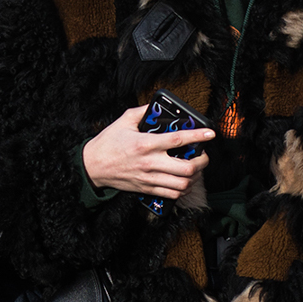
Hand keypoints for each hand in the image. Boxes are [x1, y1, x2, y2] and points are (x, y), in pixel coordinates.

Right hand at [81, 105, 214, 198]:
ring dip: (194, 177)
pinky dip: (182, 189)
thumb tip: (155, 107)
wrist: (92, 167)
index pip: (178, 140)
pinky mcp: (147, 189)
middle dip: (202, 162)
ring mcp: (149, 178)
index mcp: (146, 144)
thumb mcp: (122, 121)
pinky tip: (183, 181)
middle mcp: (150, 163)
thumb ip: (141, 112)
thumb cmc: (107, 144)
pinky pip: (172, 194)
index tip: (210, 134)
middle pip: (187, 168)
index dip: (198, 136)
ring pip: (182, 184)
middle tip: (203, 155)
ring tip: (194, 169)